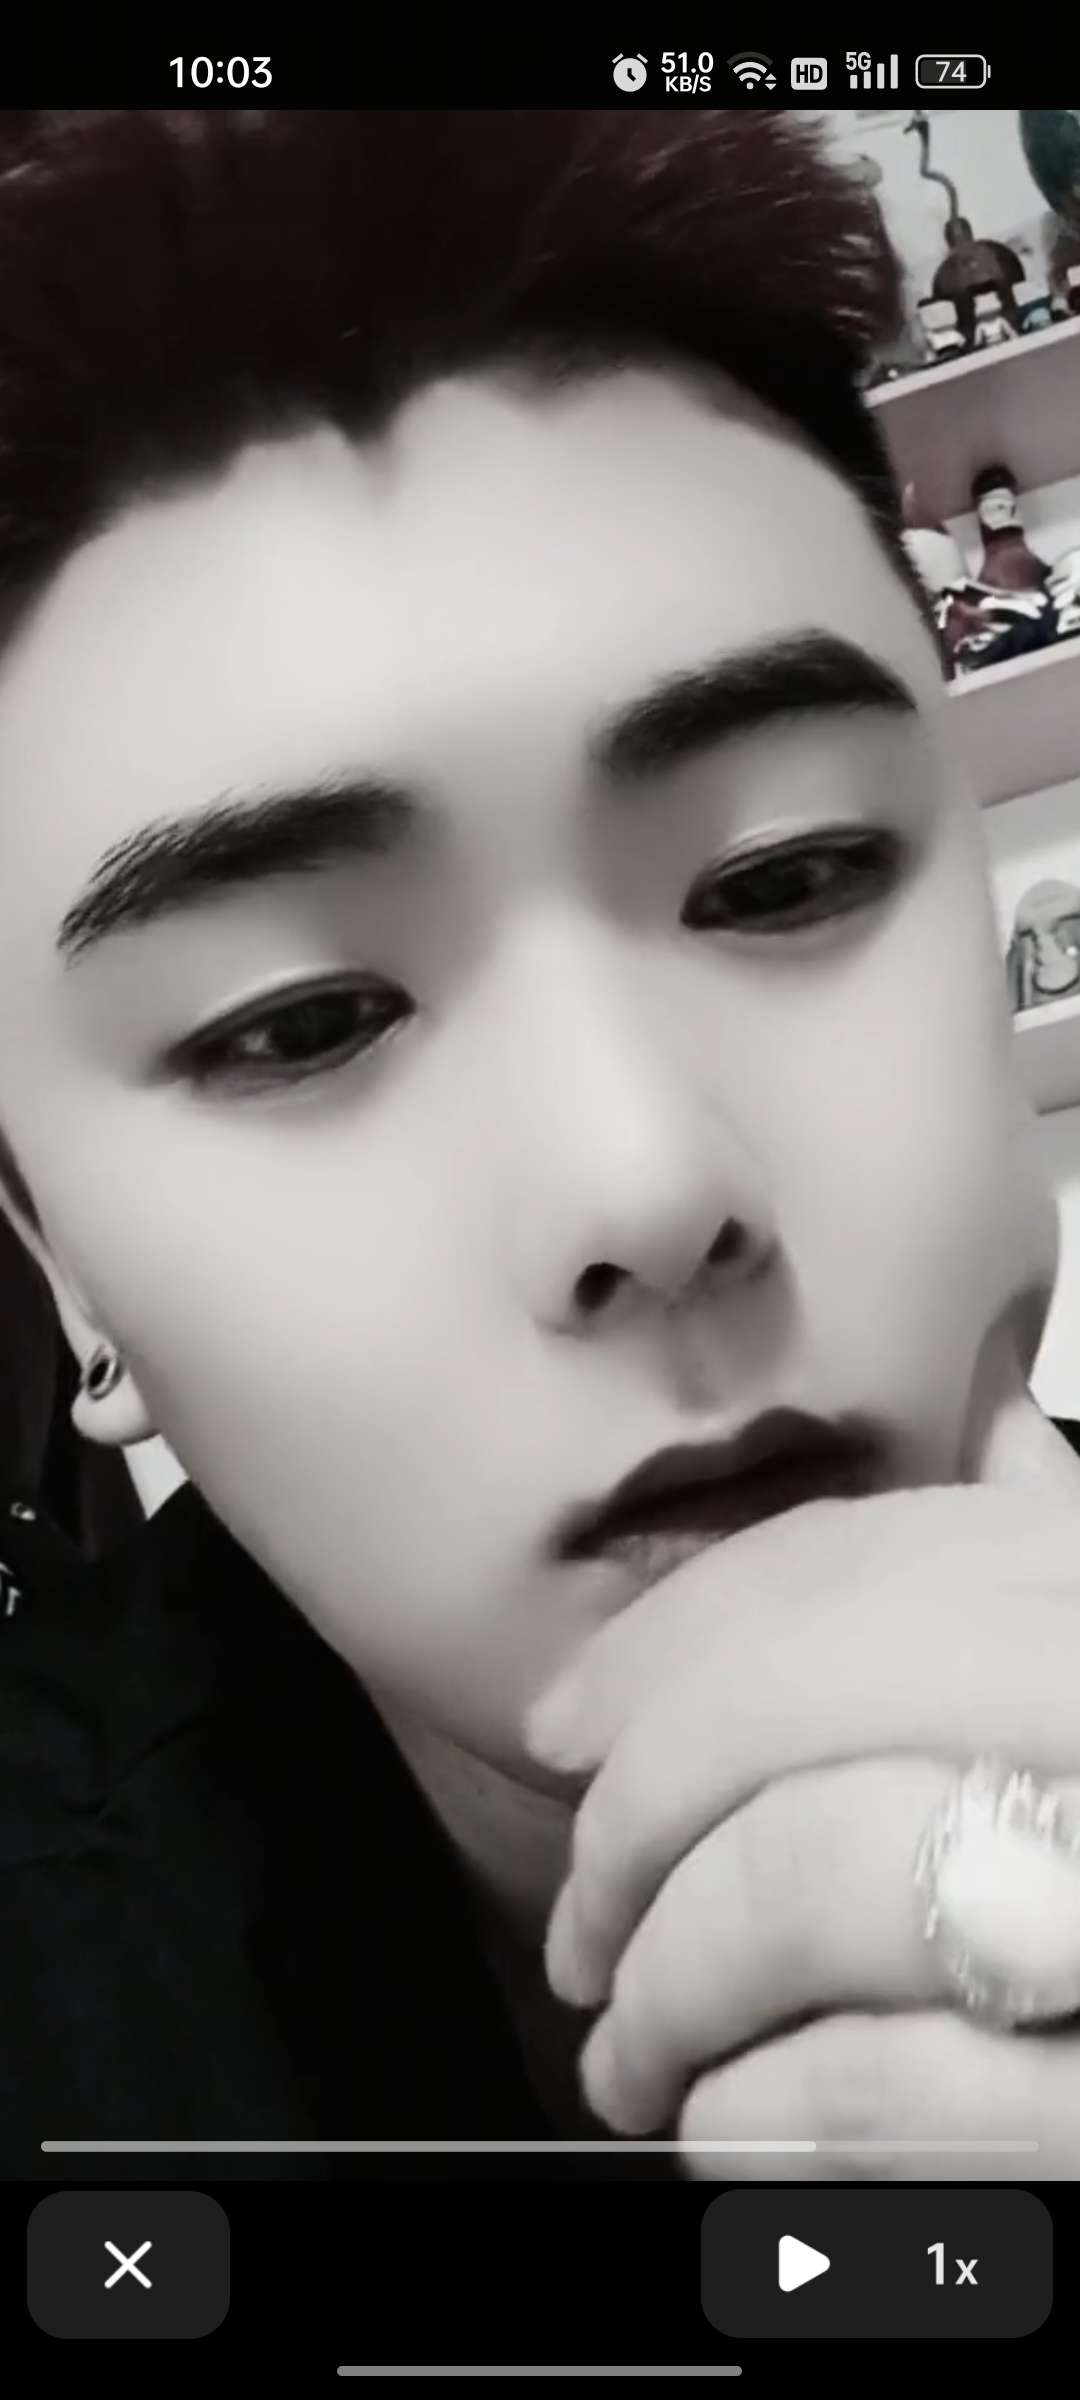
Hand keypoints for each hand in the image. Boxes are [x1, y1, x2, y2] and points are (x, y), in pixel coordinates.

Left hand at [525, 1334, 1079, 2169]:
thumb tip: (1004, 1432)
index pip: (883, 1562)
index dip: (682, 1635)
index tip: (568, 1725)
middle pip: (816, 1709)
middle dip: (645, 1822)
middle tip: (585, 1926)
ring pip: (813, 1886)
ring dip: (671, 1983)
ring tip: (636, 2050)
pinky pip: (875, 2090)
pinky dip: (756, 2115)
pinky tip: (731, 2131)